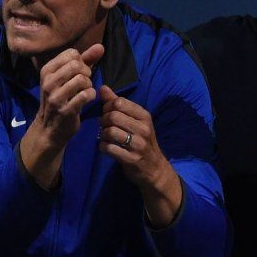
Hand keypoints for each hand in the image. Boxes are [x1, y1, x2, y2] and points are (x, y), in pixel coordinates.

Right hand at [33, 43, 103, 148]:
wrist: (50, 129)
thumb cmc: (62, 99)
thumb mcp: (69, 78)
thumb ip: (85, 61)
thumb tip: (101, 46)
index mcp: (47, 70)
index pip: (71, 53)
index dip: (81, 61)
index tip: (79, 72)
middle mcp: (48, 82)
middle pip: (77, 65)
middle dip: (86, 73)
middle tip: (85, 82)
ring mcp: (55, 97)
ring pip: (81, 79)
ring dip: (89, 85)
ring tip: (85, 91)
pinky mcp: (65, 110)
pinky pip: (86, 95)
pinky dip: (91, 95)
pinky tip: (87, 99)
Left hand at [97, 85, 182, 226]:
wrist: (154, 169)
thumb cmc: (142, 141)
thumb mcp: (135, 120)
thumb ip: (117, 103)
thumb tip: (102, 87)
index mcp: (144, 116)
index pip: (119, 102)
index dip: (107, 107)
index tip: (108, 114)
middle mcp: (143, 128)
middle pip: (112, 116)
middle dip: (103, 121)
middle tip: (104, 126)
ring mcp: (138, 145)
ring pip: (109, 132)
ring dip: (102, 135)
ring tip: (105, 137)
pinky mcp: (131, 159)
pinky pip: (108, 148)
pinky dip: (102, 147)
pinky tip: (106, 148)